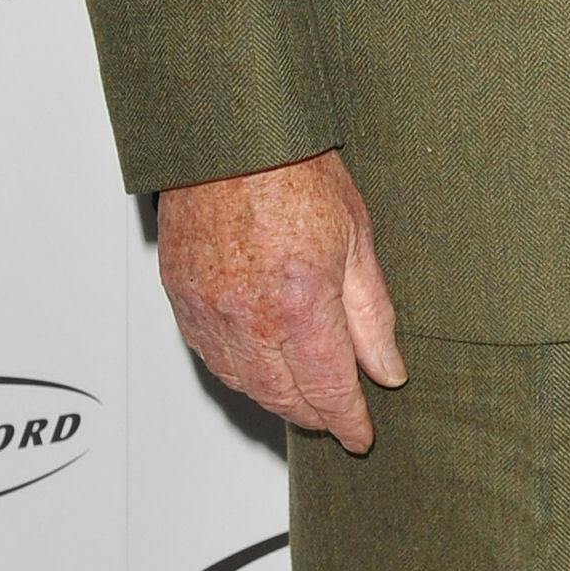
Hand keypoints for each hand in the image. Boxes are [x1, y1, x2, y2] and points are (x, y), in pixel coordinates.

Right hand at [156, 147, 404, 453]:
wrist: (231, 135)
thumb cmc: (294, 170)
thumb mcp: (357, 238)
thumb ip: (371, 316)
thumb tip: (387, 370)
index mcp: (301, 305)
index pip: (328, 390)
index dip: (348, 421)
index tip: (361, 435)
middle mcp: (249, 318)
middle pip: (284, 398)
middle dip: (314, 416)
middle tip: (336, 418)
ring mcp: (208, 311)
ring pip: (244, 384)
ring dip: (276, 400)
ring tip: (303, 398)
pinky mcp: (181, 298)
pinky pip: (210, 356)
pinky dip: (239, 372)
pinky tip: (259, 367)